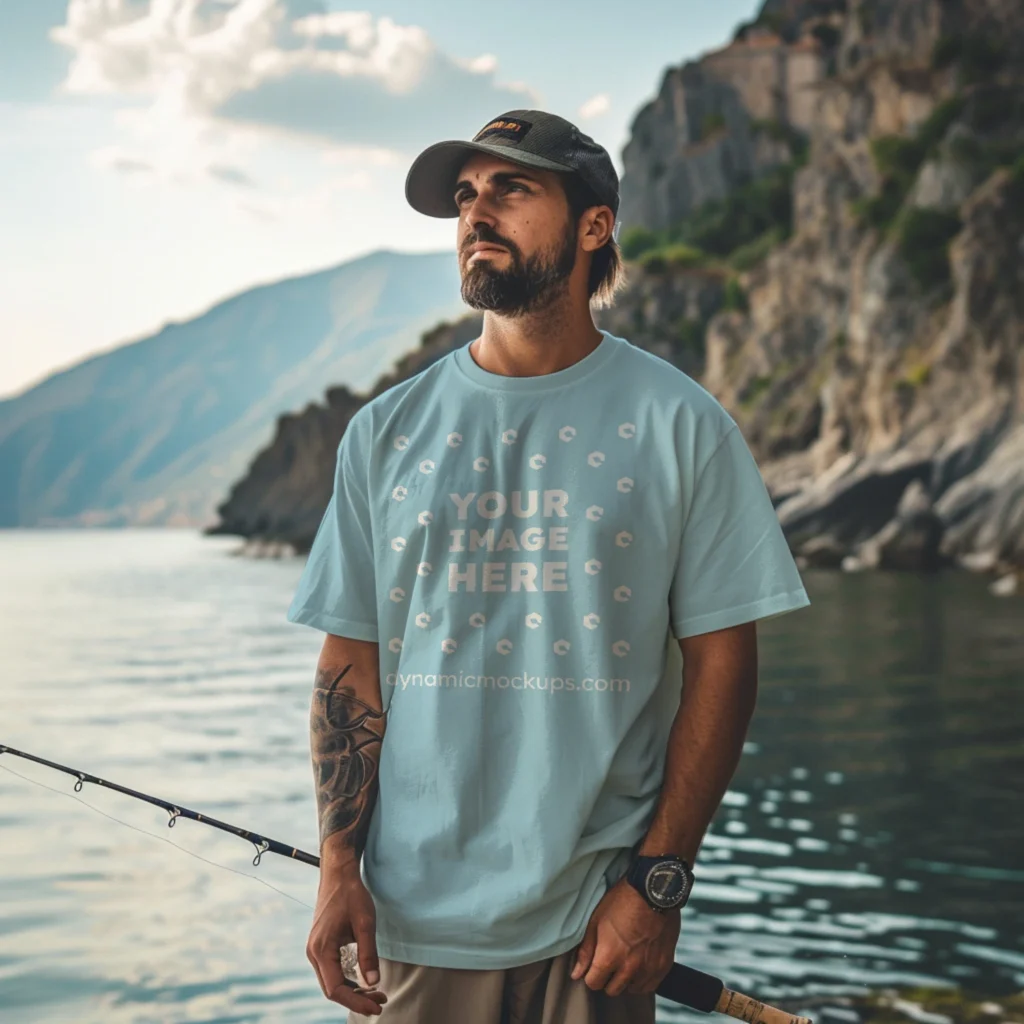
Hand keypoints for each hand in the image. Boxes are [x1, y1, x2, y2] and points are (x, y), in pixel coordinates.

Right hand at [306, 864, 387, 1016]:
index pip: (336, 988)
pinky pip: (331, 971)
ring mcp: (315, 949)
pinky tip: (364, 980)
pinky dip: (347, 979)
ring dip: (353, 990)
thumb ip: (368, 954)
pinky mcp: (321, 945)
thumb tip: (374, 982)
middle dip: (356, 999)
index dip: (356, 1001)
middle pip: (332, 989)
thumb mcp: (365, 923)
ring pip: (331, 981)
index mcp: (321, 949)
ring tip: (377, 992)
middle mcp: (314, 953)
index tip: (376, 1006)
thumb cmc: (351, 895)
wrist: (338, 874)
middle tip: (381, 1001)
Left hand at [570, 877, 679, 996]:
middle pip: (612, 990)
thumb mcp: (596, 921)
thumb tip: (576, 974)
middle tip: (611, 961)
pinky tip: (640, 965)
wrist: (653, 891)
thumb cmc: (622, 902)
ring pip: (631, 990)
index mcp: (608, 957)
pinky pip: (650, 986)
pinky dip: (643, 980)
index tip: (595, 965)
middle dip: (607, 978)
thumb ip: (586, 951)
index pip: (593, 984)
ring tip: (626, 961)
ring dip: (626, 980)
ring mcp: (648, 969)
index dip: (591, 974)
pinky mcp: (663, 965)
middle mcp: (629, 968)